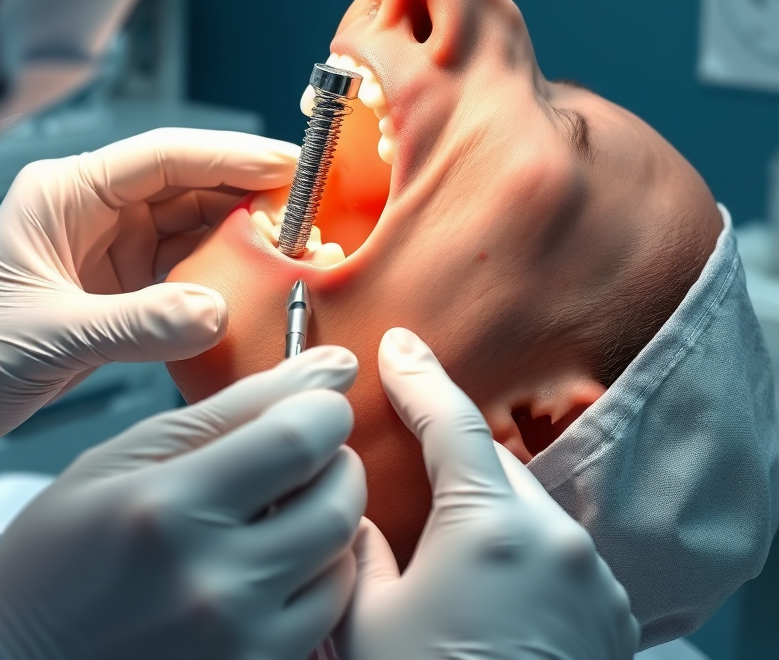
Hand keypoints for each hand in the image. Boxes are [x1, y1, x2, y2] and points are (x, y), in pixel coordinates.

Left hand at [0, 128, 298, 476]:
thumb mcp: (49, 336)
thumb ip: (136, 324)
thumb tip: (216, 311)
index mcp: (65, 194)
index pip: (161, 157)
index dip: (229, 155)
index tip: (287, 164)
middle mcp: (92, 210)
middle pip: (187, 183)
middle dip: (248, 191)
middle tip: (309, 208)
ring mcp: (111, 246)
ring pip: (193, 221)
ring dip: (243, 230)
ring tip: (297, 242)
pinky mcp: (123, 284)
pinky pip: (187, 264)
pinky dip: (225, 269)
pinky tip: (260, 276)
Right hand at [0, 346, 365, 659]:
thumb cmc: (55, 560)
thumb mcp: (120, 460)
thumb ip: (225, 410)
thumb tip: (327, 366)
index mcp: (167, 507)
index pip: (299, 436)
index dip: (322, 408)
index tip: (312, 405)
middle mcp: (211, 581)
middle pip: (337, 497)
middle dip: (334, 459)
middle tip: (299, 454)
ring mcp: (238, 642)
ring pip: (344, 555)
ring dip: (328, 516)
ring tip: (280, 507)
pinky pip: (328, 612)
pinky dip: (317, 573)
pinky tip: (273, 560)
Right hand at [337, 328, 638, 659]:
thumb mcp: (368, 624)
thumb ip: (361, 549)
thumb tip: (358, 513)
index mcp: (492, 527)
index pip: (451, 422)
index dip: (419, 377)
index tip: (398, 345)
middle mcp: (557, 539)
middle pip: (495, 464)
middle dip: (450, 449)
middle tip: (406, 439)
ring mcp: (595, 580)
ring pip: (528, 507)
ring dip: (486, 502)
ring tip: (442, 528)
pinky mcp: (611, 618)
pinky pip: (557, 552)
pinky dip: (520, 546)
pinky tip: (488, 576)